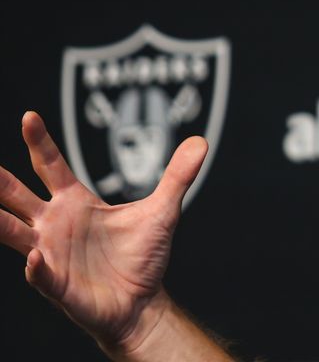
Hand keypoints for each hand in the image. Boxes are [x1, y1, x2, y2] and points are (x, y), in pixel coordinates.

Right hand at [0, 111, 206, 351]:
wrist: (142, 301)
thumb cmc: (143, 256)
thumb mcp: (165, 210)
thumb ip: (178, 175)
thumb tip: (200, 141)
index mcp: (76, 202)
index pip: (51, 166)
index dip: (39, 142)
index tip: (29, 116)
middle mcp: (55, 224)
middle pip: (19, 196)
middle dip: (1, 182)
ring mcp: (52, 254)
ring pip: (14, 234)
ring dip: (1, 222)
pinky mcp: (58, 284)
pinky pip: (40, 274)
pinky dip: (36, 267)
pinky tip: (34, 258)